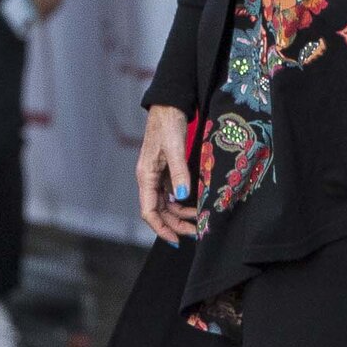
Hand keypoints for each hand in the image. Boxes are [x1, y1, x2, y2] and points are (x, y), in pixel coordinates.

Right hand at [138, 104, 199, 242]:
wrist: (169, 107)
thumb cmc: (168, 125)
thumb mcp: (175, 149)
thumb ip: (179, 174)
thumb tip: (183, 198)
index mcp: (145, 177)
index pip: (149, 211)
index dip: (161, 228)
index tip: (177, 239)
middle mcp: (149, 180)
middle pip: (159, 211)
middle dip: (175, 224)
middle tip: (197, 232)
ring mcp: (157, 176)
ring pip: (166, 204)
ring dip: (181, 215)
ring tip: (200, 220)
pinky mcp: (166, 171)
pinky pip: (172, 194)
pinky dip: (183, 203)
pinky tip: (197, 205)